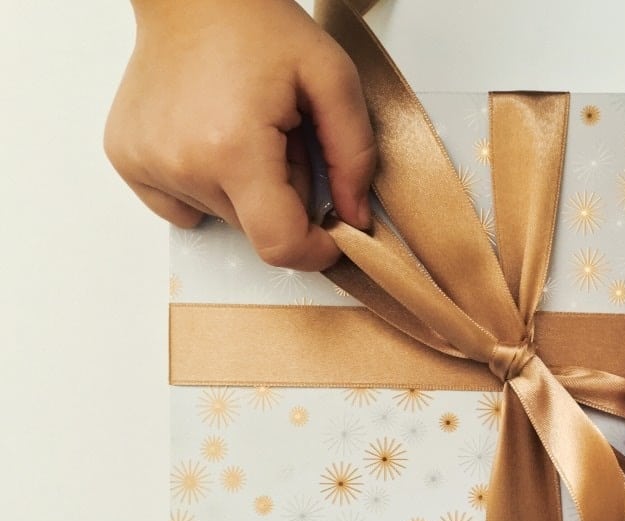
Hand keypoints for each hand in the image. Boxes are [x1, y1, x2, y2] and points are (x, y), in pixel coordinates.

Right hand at [104, 0, 374, 269]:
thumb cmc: (257, 25)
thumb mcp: (332, 79)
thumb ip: (354, 156)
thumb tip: (354, 219)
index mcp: (234, 149)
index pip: (279, 246)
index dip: (314, 250)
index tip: (329, 232)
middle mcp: (183, 164)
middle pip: (256, 228)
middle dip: (283, 197)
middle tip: (283, 140)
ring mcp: (149, 164)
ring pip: (224, 215)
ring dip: (246, 187)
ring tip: (244, 129)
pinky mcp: (129, 161)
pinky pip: (184, 205)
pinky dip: (207, 183)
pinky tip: (210, 136)